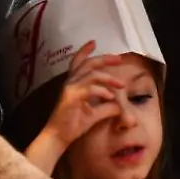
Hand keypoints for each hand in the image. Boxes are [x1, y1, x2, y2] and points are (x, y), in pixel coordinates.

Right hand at [27, 42, 123, 172]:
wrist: (58, 137)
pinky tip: (110, 97)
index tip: (93, 42)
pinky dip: (102, 91)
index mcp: (74, 84)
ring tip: (121, 85)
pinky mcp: (71, 97)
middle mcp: (70, 83)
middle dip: (104, 59)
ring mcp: (69, 89)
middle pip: (88, 64)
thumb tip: (121, 104)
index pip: (78, 63)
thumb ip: (107, 106)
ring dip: (109, 78)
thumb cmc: (74, 124)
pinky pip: (89, 89)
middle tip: (119, 59)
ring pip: (92, 74)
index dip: (84, 51)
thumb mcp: (95, 113)